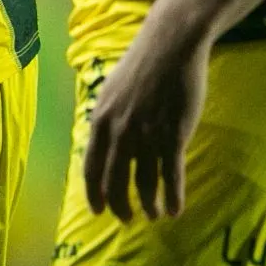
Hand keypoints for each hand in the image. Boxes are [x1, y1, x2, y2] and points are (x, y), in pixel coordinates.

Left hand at [81, 11, 211, 220]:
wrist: (170, 45)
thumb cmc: (142, 66)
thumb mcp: (112, 92)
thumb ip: (107, 119)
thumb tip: (103, 142)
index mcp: (100, 120)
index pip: (90, 167)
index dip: (94, 192)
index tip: (98, 210)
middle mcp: (119, 132)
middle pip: (114, 181)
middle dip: (120, 205)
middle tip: (126, 219)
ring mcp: (146, 134)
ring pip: (144, 182)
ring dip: (149, 204)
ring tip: (154, 215)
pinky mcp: (173, 134)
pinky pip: (171, 175)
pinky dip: (173, 196)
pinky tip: (175, 209)